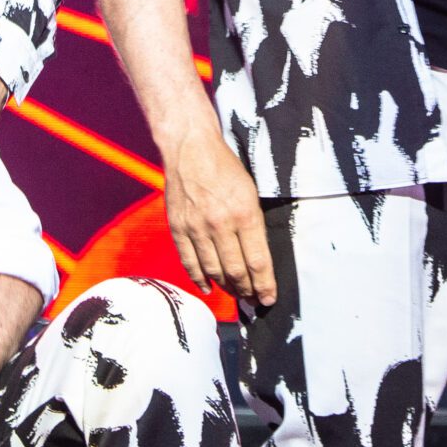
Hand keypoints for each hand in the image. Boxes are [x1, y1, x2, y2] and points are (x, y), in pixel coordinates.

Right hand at [162, 123, 273, 304]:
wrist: (190, 147)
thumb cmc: (225, 167)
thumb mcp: (251, 192)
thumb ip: (254, 225)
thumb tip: (258, 258)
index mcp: (245, 214)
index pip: (258, 262)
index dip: (265, 285)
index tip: (268, 298)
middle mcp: (221, 224)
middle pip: (236, 271)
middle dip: (247, 290)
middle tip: (252, 299)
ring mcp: (196, 227)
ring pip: (213, 270)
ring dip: (226, 287)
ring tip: (235, 294)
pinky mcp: (178, 228)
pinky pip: (189, 262)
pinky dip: (199, 279)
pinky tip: (207, 287)